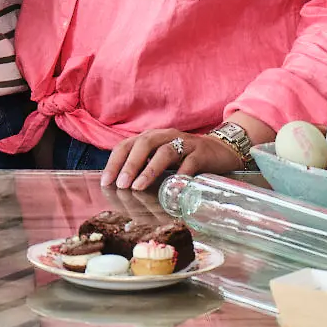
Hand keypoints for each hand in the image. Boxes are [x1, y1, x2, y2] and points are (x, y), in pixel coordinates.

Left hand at [102, 129, 240, 190]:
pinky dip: (180, 175)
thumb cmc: (185, 158)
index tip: (106, 182)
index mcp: (152, 137)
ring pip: (165, 152)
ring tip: (138, 187)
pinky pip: (190, 162)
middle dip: (130, 165)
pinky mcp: (202, 153)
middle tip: (121, 185)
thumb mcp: (162, 159)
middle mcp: (166, 136)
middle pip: (144, 144)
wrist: (220, 151)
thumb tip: (121, 187)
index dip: (115, 162)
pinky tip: (173, 190)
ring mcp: (185, 143)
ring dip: (150, 169)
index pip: (127, 145)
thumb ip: (145, 168)